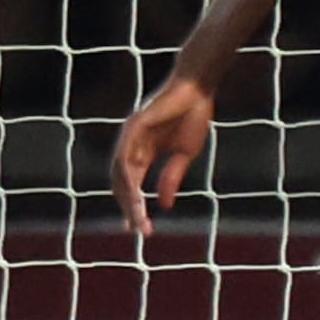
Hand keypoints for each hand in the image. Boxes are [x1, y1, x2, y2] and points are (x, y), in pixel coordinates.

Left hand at [112, 75, 215, 232]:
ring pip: (121, 174)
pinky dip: (127, 177)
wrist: (198, 89)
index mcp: (143, 152)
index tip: (140, 229)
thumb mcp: (184, 154)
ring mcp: (130, 136)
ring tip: (136, 217)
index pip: (132, 185)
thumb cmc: (193, 116)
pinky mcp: (134, 126)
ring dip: (127, 197)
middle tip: (137, 230)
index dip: (134, 207)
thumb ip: (171, 177)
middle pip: (123, 183)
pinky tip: (134, 194)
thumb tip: (164, 205)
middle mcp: (132, 146)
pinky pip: (125, 156)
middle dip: (129, 207)